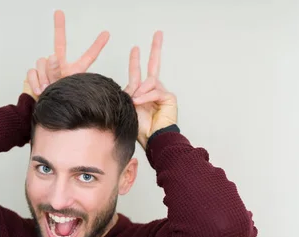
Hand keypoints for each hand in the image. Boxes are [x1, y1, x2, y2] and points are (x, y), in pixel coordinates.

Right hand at [24, 10, 109, 99]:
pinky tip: (39, 90)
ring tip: (48, 88)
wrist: (45, 114)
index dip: (97, 46)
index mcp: (75, 71)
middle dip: (59, 27)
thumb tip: (52, 56)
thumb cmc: (60, 106)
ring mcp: (47, 69)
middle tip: (59, 13)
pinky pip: (33, 70)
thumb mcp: (65, 91)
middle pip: (59, 43)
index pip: (88, 57)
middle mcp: (61, 66)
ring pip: (43, 60)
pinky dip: (35, 80)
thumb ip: (60, 74)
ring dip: (44, 75)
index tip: (106, 34)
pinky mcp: (35, 73)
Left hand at [124, 31, 177, 148]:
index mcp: (141, 92)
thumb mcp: (129, 108)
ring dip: (140, 91)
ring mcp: (162, 93)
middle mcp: (152, 90)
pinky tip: (139, 102)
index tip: (135, 48)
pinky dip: (146, 97)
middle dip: (155, 48)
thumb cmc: (140, 129)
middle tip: (158, 33)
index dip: (136, 60)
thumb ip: (131, 95)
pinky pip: (155, 91)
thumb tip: (133, 89)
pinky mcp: (169, 97)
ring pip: (150, 81)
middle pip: (154, 65)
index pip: (138, 72)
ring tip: (135, 102)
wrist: (152, 140)